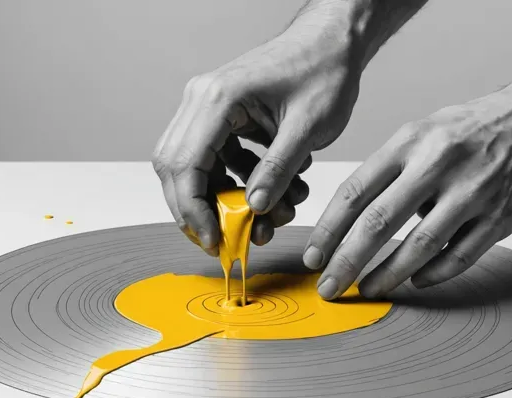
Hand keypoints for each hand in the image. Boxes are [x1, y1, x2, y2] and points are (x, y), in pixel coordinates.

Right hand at [152, 27, 360, 254]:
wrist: (333, 41)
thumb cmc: (323, 70)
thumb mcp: (307, 127)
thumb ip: (279, 170)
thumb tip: (255, 208)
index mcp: (218, 98)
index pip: (185, 165)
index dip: (194, 211)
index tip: (215, 241)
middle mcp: (203, 100)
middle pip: (178, 168)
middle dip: (201, 210)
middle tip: (227, 240)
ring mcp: (211, 107)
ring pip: (198, 167)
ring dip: (229, 198)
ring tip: (272, 213)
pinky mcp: (225, 116)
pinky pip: (219, 159)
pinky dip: (241, 181)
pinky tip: (275, 188)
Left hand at [303, 84, 511, 298]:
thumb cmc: (474, 126)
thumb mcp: (423, 130)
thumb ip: (392, 169)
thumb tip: (360, 216)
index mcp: (411, 142)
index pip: (355, 192)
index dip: (328, 229)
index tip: (313, 256)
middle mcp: (437, 165)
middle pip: (378, 223)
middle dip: (346, 261)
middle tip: (329, 286)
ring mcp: (471, 192)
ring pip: (418, 245)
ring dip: (387, 274)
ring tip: (368, 289)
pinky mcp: (499, 216)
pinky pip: (459, 255)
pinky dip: (433, 273)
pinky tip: (415, 281)